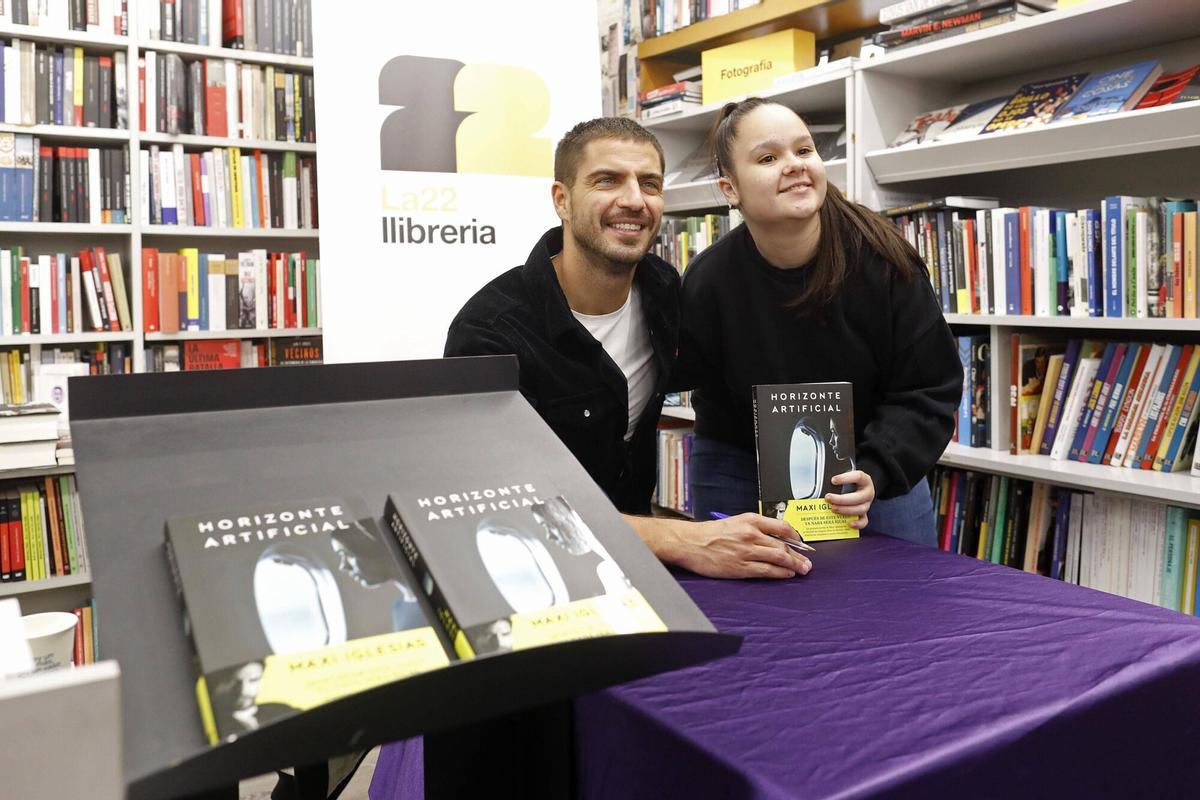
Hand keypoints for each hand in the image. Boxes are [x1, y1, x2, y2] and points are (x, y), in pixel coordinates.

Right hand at [652, 513, 812, 579]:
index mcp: (750, 520)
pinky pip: (766, 570)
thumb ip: (755, 528)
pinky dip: (779, 573)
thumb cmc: (710, 533)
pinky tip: (786, 574)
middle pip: (783, 545)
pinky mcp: (740, 567)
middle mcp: (750, 534)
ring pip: (778, 558)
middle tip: (807, 562)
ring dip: (794, 565)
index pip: (782, 526)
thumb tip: (776, 537)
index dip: (796, 537)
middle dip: (799, 555)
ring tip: (802, 570)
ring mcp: (746, 552)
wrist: (690, 542)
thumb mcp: (735, 522)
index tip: (802, 543)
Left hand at [826, 469, 873, 529]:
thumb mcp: (845, 476)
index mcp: (865, 480)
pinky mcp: (864, 514)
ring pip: (860, 509)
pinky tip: (849, 524)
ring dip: (845, 510)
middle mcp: (868, 493)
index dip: (846, 479)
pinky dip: (858, 523)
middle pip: (858, 497)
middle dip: (842, 499)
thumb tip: (821, 482)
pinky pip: (863, 521)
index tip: (833, 480)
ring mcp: (867, 504)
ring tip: (832, 509)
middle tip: (828, 498)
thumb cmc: (850, 481)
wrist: (858, 488)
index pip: (858, 477)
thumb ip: (837, 478)